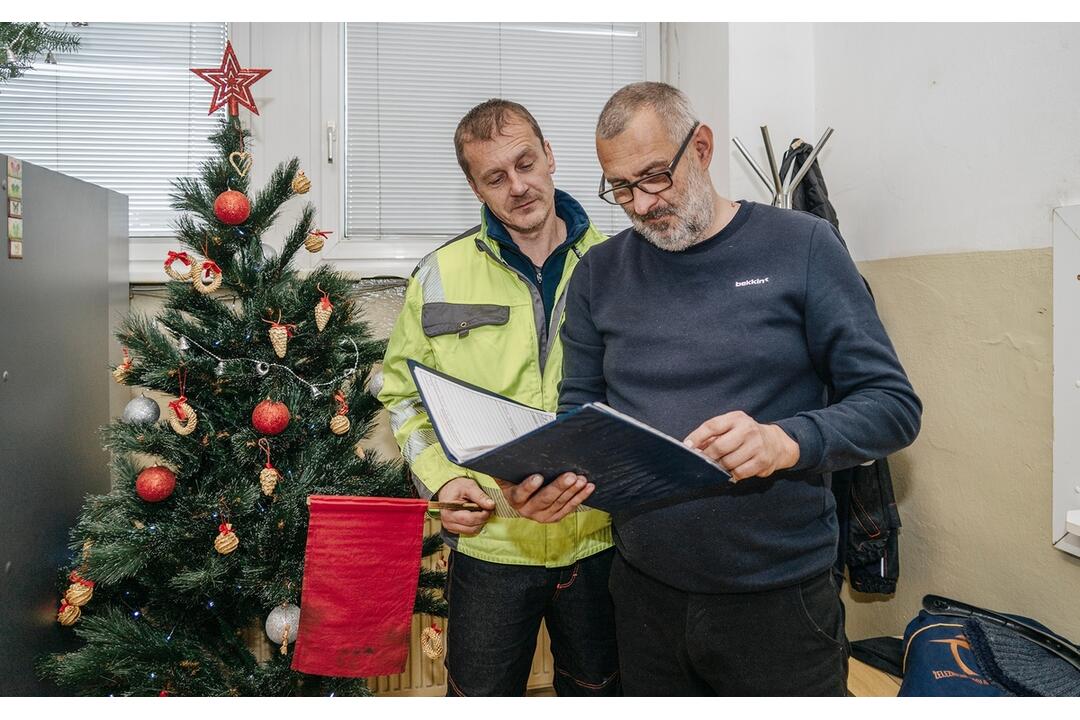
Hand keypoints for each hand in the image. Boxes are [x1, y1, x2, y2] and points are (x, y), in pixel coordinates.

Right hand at [436, 477, 495, 534]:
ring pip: (472, 531)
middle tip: (487, 509)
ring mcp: (451, 526)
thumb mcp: (469, 486)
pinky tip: (475, 515)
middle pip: (472, 528)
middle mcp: (448, 521)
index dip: (483, 515)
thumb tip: (491, 505)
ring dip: (480, 522)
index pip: (470, 519)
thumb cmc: (456, 487)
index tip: (490, 508)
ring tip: (481, 511)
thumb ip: (480, 496)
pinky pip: (469, 531)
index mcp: (449, 511)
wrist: (447, 489)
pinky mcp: (454, 529)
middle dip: (483, 519)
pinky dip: (475, 524)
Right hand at [494, 472, 593, 523]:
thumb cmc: (517, 477)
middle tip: (570, 476)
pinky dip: (580, 497)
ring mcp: (541, 516)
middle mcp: (527, 510)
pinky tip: (588, 487)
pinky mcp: (554, 517)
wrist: (523, 493)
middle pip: (544, 499)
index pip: (520, 493)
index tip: (538, 477)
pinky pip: (569, 507)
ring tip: (581, 480)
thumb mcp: (510, 472)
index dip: (528, 487)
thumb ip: (511, 465)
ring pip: (559, 503)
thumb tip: (511, 450)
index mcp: (514, 498)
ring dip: (573, 491)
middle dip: (559, 487)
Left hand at [683, 411, 799, 481]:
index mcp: (736, 418)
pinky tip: (730, 472)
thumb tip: (692, 447)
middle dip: (707, 456)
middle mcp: (747, 430)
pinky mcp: (762, 461)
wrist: (776, 442)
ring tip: (718, 466)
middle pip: (719, 447)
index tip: (687, 446)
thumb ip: (713, 435)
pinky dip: (731, 475)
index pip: (712, 426)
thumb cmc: (746, 435)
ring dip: (719, 467)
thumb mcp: (731, 427)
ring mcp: (756, 446)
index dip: (697, 436)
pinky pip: (739, 473)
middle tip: (702, 461)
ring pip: (728, 462)